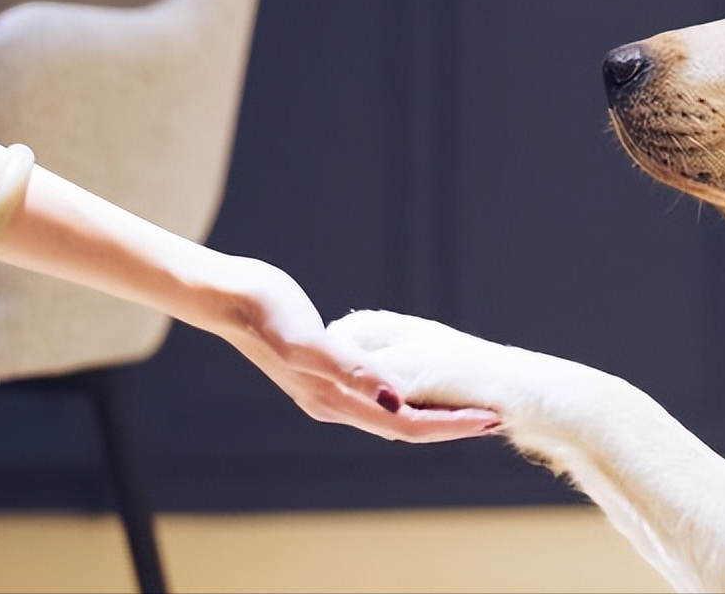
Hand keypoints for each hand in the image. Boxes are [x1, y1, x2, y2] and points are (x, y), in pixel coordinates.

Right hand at [193, 256, 501, 441]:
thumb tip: (395, 402)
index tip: (490, 419)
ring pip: (394, 414)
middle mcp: (334, 404)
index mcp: (335, 402)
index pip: (407, 426)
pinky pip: (379, 391)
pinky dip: (408, 392)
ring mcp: (329, 390)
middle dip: (451, 425)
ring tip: (469, 406)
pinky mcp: (327, 370)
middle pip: (405, 427)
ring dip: (433, 413)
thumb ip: (353, 373)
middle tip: (496, 416)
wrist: (229, 298)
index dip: (451, 427)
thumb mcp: (311, 343)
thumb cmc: (267, 315)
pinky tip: (420, 382)